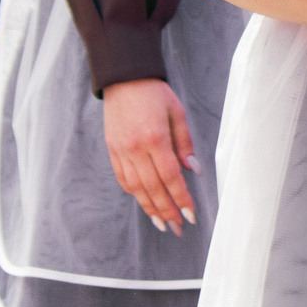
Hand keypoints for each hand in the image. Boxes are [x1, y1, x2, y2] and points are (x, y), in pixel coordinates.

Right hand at [103, 78, 198, 234]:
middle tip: (178, 228)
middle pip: (152, 188)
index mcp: (155, 139)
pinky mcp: (112, 150)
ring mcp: (121, 151)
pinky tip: (144, 202)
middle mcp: (135, 149)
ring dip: (149, 208)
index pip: (171, 177)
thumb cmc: (155, 94)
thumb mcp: (178, 113)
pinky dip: (134, 193)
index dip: (181, 199)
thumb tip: (193, 171)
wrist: (124, 79)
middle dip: (167, 211)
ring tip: (162, 223)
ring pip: (135, 188)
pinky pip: (123, 178)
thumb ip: (185, 144)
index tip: (191, 215)